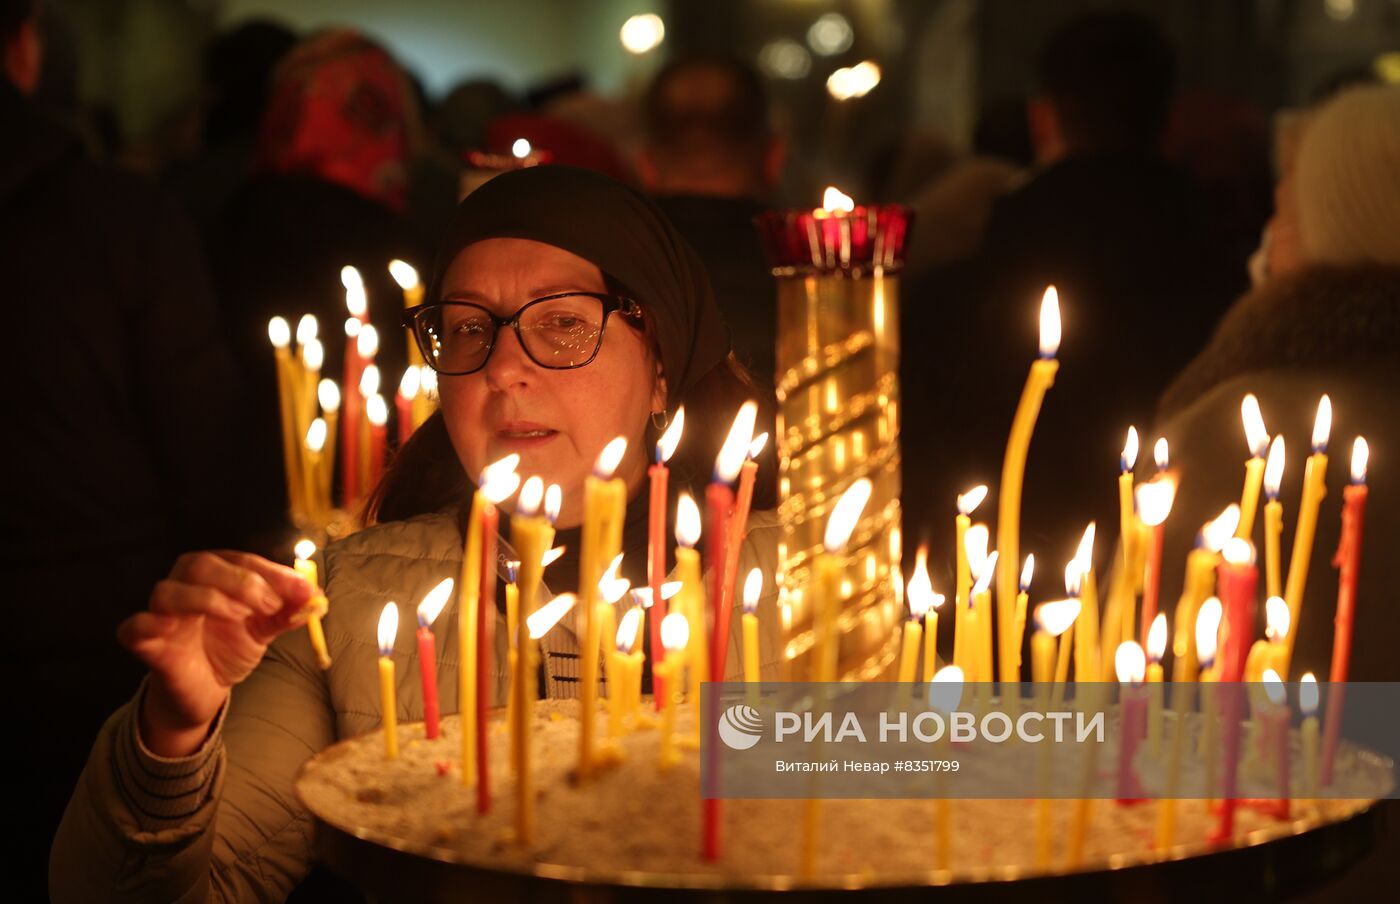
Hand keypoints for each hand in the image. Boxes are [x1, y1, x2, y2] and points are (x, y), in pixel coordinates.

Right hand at [118, 551, 313, 755]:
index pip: (241, 560)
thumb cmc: (229, 648)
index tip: (302, 592)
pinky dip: (154, 623)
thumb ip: (287, 611)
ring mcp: (160, 612)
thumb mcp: (265, 628)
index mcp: (215, 573)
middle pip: (201, 565)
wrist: (205, 691)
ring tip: (239, 616)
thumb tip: (315, 597)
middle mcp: (184, 584)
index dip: (273, 574)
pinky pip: (135, 625)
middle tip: (269, 605)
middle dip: (241, 581)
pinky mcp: (143, 640)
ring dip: (207, 598)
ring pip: (168, 591)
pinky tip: (179, 630)